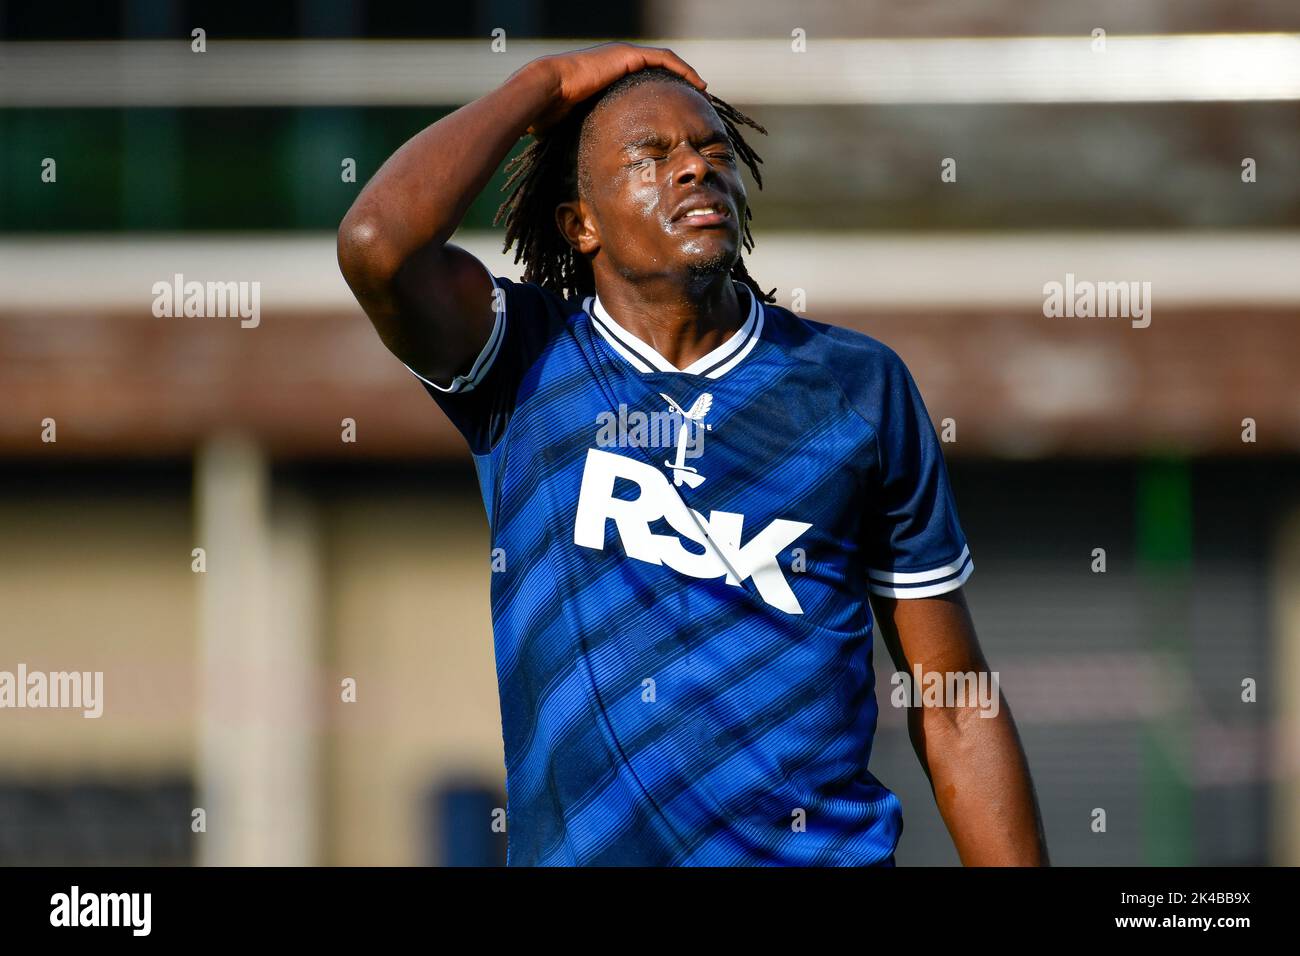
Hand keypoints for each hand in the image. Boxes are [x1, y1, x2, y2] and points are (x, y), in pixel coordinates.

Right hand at [518, 42, 706, 135]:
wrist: (545, 93)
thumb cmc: (552, 116)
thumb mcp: (579, 130)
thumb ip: (590, 142)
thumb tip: (591, 172)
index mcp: (610, 81)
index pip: (645, 86)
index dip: (663, 98)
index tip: (679, 116)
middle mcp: (619, 65)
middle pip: (659, 72)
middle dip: (680, 86)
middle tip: (698, 104)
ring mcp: (624, 57)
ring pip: (666, 64)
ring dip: (687, 77)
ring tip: (704, 93)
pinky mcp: (628, 56)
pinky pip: (664, 60)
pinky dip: (683, 70)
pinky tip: (698, 84)